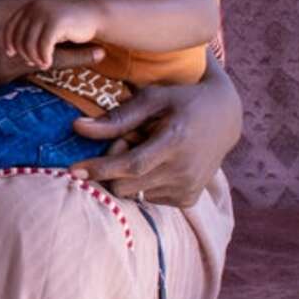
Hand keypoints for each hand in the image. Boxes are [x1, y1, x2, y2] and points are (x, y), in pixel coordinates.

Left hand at [3, 0, 100, 69]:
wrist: (94, 16)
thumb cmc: (69, 25)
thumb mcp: (46, 26)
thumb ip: (31, 34)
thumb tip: (16, 51)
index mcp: (30, 6)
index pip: (11, 26)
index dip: (9, 41)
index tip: (11, 54)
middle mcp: (35, 7)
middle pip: (19, 37)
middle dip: (24, 53)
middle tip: (33, 63)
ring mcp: (45, 13)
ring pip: (30, 44)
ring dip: (34, 58)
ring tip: (42, 64)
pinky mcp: (56, 22)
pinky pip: (43, 46)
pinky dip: (44, 58)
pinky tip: (47, 64)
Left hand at [68, 55, 241, 207]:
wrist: (225, 118)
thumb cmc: (182, 101)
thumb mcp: (152, 99)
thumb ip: (117, 117)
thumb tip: (77, 127)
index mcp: (176, 142)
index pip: (131, 165)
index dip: (100, 169)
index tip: (73, 170)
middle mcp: (184, 170)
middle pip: (125, 185)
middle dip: (113, 167)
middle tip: (127, 141)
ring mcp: (188, 188)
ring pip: (134, 194)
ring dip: (129, 175)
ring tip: (146, 150)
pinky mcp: (189, 199)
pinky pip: (148, 198)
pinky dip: (144, 183)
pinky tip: (158, 163)